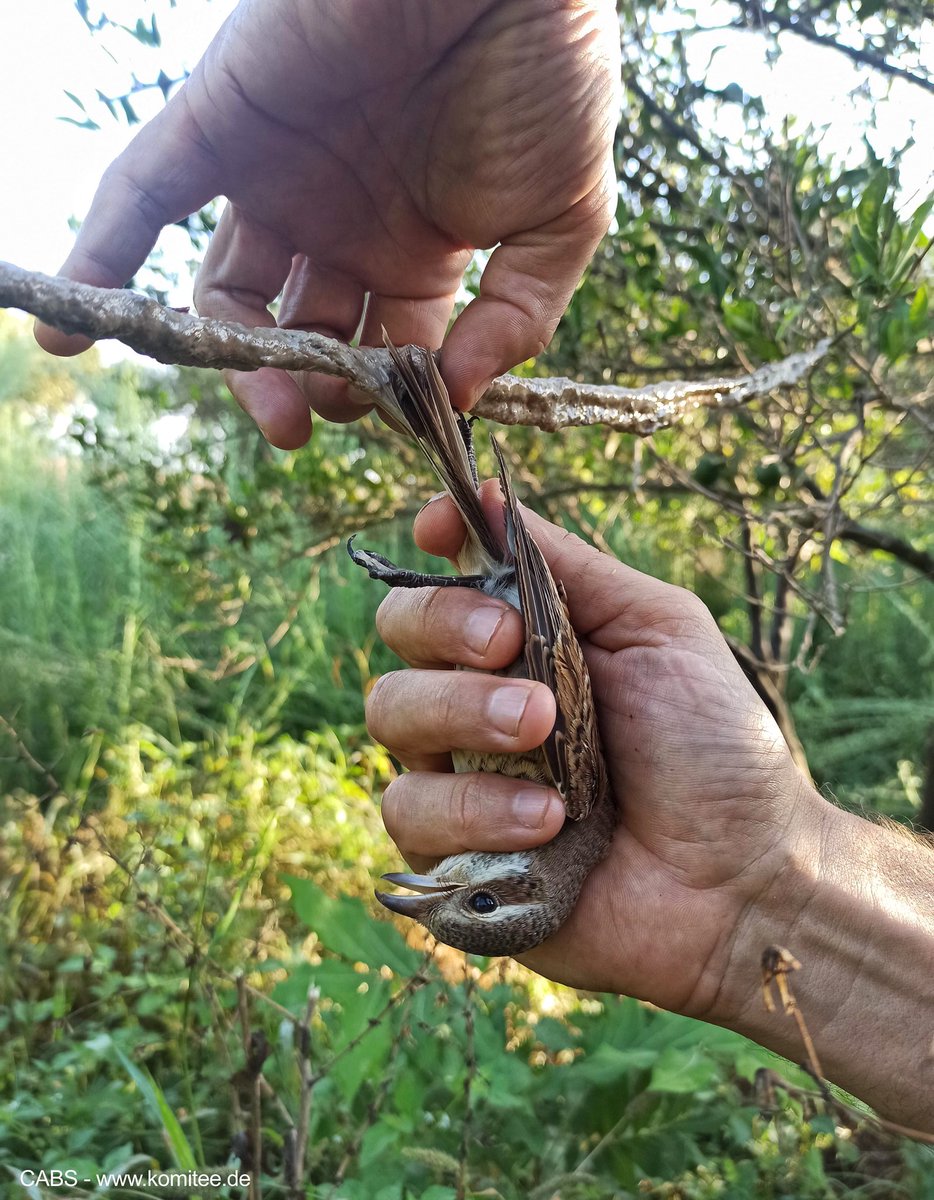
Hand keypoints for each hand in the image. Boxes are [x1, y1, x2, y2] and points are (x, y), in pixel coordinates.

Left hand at [35, 0, 620, 447]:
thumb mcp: (565, 214)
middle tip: (308, 423)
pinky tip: (73, 334)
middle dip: (306, 390)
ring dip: (229, 360)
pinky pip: (141, 193)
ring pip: (227, 293)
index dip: (387, 395)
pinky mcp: (223, 121)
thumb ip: (524, 311)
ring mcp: (277, 177)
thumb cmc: (548, 71)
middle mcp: (340, 226)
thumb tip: (466, 397)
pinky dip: (103, 254)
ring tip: (268, 407)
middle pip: (300, 337)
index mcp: (415, 251)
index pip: (382, 350)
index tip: (406, 418)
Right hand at [367, 485, 819, 1014]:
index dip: (432, 555)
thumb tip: (483, 492)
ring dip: (464, 716)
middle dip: (443, 626)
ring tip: (544, 737)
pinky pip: (409, 811)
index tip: (442, 532)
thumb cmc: (711, 746)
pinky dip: (474, 808)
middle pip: (396, 637)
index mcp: (522, 648)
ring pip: (388, 716)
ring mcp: (459, 779)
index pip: (441, 583)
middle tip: (509, 647)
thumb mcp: (656, 628)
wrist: (742, 877)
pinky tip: (548, 823)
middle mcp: (477, 705)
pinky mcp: (450, 858)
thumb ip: (569, 565)